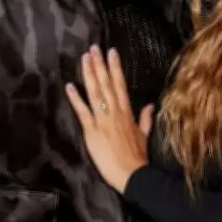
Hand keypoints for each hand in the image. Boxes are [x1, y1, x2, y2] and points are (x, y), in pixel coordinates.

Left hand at [65, 46, 153, 193]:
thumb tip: (151, 105)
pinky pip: (83, 112)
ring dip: (89, 74)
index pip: (120, 84)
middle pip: (106, 83)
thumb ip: (146, 118)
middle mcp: (115, 112)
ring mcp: (103, 120)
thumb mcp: (144, 135)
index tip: (111, 52)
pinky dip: (76, 98)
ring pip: (95, 92)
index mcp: (127, 112)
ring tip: (84, 58)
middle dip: (100, 64)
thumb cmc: (138, 156)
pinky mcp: (92, 131)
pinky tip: (70, 85)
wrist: (133, 174)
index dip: (115, 67)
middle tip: (94, 48)